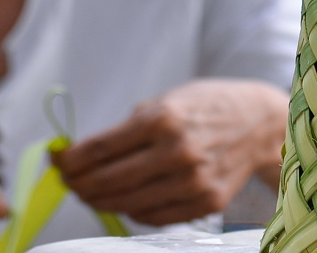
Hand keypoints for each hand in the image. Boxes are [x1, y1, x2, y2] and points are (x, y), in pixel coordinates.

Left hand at [53, 80, 287, 225]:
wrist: (260, 124)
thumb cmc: (207, 106)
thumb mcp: (166, 100)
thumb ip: (128, 127)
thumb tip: (84, 153)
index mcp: (163, 119)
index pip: (100, 149)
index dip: (70, 160)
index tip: (56, 161)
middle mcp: (177, 152)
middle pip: (110, 180)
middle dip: (79, 184)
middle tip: (67, 182)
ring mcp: (193, 182)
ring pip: (129, 203)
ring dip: (100, 201)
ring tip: (88, 194)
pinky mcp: (206, 203)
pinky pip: (155, 217)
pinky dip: (133, 211)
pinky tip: (123, 201)